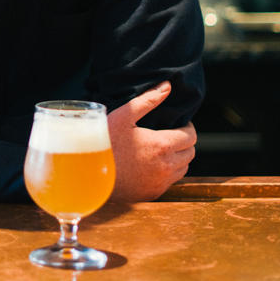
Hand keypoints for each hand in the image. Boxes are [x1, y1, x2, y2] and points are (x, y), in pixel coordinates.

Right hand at [106, 81, 195, 202]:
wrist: (88, 174)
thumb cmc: (104, 142)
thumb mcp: (123, 115)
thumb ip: (148, 100)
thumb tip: (167, 87)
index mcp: (162, 145)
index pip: (191, 137)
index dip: (188, 128)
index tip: (179, 123)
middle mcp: (166, 167)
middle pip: (190, 153)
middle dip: (184, 142)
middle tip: (170, 134)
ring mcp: (160, 183)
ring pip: (183, 169)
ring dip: (178, 158)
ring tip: (162, 148)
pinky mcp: (152, 193)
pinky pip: (170, 181)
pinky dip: (167, 172)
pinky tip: (152, 164)